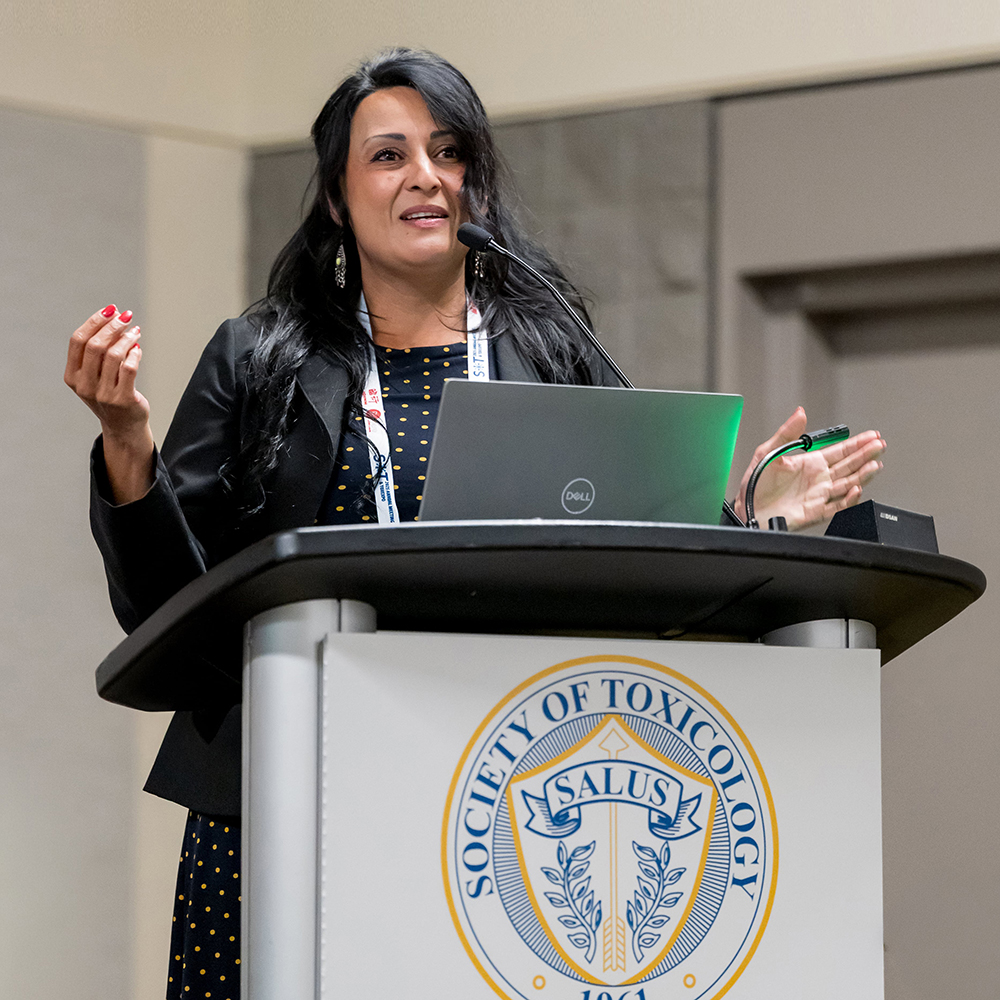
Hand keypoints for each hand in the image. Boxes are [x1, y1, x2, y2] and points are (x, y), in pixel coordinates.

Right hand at [64, 304, 154, 502]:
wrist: (123, 427)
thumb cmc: (109, 395)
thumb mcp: (94, 376)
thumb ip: (96, 352)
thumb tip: (113, 319)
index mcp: (72, 377)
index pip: (78, 341)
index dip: (94, 321)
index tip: (110, 309)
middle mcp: (84, 386)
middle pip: (95, 346)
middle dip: (112, 326)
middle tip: (126, 316)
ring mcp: (103, 394)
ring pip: (114, 355)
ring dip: (127, 338)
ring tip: (136, 331)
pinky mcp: (123, 399)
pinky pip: (129, 368)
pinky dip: (135, 353)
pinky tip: (138, 348)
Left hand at [734, 407, 885, 530]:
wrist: (745, 510)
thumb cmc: (754, 484)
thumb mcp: (768, 452)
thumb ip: (786, 433)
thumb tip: (799, 413)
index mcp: (809, 463)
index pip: (840, 451)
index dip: (857, 443)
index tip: (872, 436)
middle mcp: (818, 479)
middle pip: (849, 465)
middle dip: (866, 455)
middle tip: (880, 445)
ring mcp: (819, 495)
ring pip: (848, 484)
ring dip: (862, 474)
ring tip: (874, 464)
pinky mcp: (815, 512)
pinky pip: (837, 506)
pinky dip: (848, 499)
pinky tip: (856, 489)